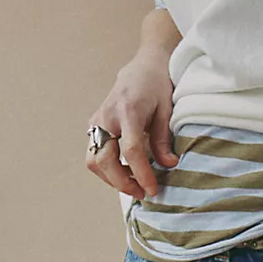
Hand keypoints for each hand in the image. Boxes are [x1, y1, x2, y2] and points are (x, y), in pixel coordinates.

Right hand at [85, 52, 179, 198]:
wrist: (143, 68)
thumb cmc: (158, 86)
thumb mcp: (167, 110)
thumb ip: (163, 139)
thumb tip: (168, 165)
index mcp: (129, 110)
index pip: (131, 150)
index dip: (141, 174)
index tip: (152, 190)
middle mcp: (108, 116)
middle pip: (105, 159)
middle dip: (122, 182)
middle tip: (142, 193)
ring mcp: (97, 120)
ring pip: (94, 160)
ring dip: (112, 178)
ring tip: (134, 184)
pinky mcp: (94, 126)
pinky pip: (94, 154)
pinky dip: (107, 169)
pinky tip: (126, 172)